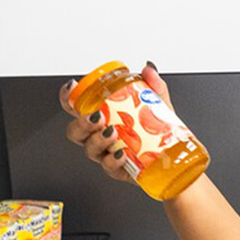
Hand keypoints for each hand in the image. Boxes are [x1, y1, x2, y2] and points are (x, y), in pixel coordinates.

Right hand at [63, 62, 170, 183]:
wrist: (173, 156)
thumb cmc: (158, 131)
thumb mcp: (158, 105)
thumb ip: (153, 86)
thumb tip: (148, 70)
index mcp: (102, 116)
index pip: (76, 107)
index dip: (67, 98)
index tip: (72, 88)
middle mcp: (98, 135)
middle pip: (75, 131)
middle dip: (82, 123)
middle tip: (97, 117)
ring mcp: (106, 153)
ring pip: (89, 149)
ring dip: (98, 140)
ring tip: (112, 133)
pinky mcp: (117, 169)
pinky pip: (108, 166)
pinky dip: (112, 160)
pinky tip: (121, 154)